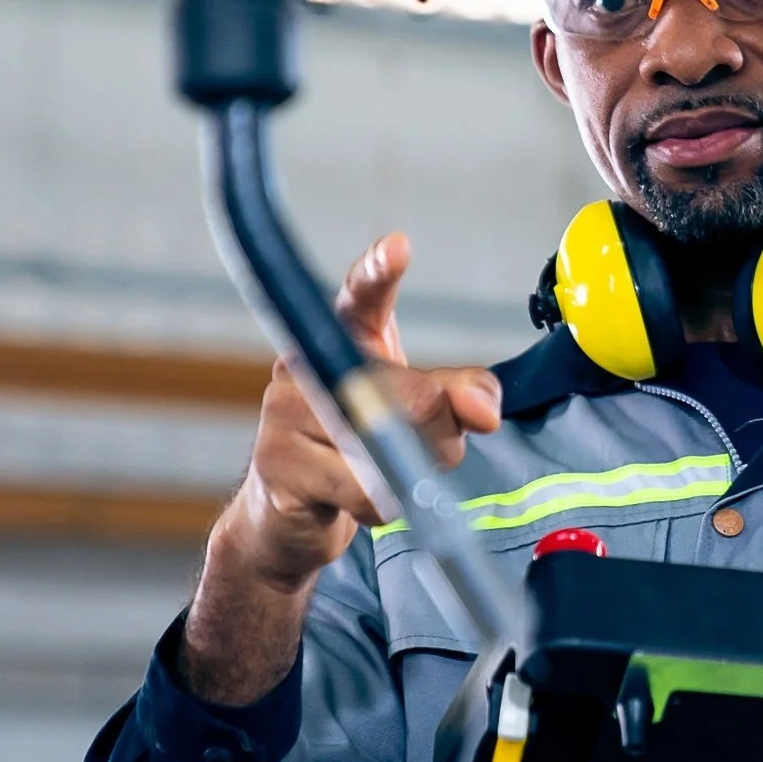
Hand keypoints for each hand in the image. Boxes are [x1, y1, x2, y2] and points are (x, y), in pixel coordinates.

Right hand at [222, 233, 502, 588]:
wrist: (288, 515)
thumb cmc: (358, 447)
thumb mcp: (420, 414)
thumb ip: (461, 398)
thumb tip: (485, 409)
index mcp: (343, 338)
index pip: (361, 296)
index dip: (378, 271)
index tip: (399, 246)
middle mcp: (305, 366)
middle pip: (404, 393)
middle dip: (441, 431)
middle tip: (439, 449)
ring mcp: (283, 415)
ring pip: (384, 444)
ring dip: (411, 472)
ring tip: (392, 477)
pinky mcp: (277, 467)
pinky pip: (362, 489)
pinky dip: (381, 504)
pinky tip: (362, 498)